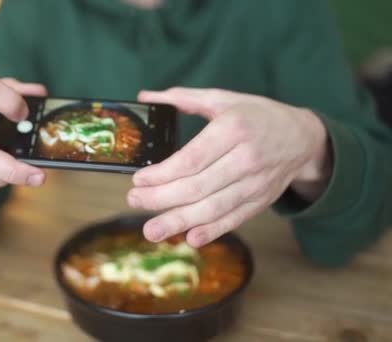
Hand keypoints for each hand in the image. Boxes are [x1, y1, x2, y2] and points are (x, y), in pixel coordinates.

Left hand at [128, 88, 331, 246]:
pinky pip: (234, 219)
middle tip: (133, 201)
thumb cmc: (257, 115)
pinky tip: (190, 238)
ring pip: (213, 208)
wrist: (303, 138)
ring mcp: (255, 184)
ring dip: (180, 222)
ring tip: (152, 230)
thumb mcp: (224, 99)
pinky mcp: (260, 202)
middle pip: (198, 186)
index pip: (192, 158)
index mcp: (234, 128)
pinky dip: (212, 231)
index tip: (138, 180)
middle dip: (162, 198)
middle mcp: (246, 158)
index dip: (162, 174)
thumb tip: (146, 95)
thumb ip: (184, 98)